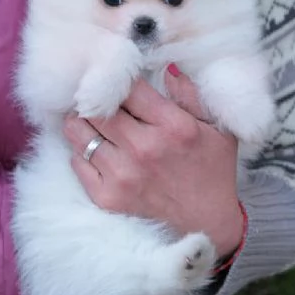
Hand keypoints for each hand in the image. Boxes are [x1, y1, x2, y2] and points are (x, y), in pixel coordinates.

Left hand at [63, 68, 242, 258]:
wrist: (207, 226)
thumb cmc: (212, 174)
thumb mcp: (218, 130)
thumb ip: (191, 96)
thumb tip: (167, 68)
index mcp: (172, 127)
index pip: (128, 88)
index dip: (118, 79)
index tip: (117, 80)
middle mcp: (143, 149)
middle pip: (97, 107)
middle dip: (93, 98)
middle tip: (95, 97)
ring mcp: (122, 175)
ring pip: (79, 132)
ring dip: (81, 122)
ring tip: (89, 120)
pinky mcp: (107, 197)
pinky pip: (77, 162)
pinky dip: (81, 151)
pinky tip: (95, 149)